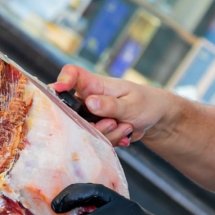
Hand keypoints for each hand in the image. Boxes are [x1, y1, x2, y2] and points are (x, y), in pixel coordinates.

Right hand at [51, 65, 177, 147]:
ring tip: (127, 126)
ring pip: (84, 130)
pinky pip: (95, 139)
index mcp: (95, 84)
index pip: (72, 74)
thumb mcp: (132, 104)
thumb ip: (111, 105)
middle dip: (92, 124)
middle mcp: (88, 98)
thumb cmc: (146, 103)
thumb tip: (90, 102)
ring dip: (107, 134)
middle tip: (114, 123)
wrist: (155, 118)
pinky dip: (111, 140)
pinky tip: (125, 134)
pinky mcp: (94, 128)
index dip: (63, 79)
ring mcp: (90, 115)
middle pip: (72, 111)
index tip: (59, 89)